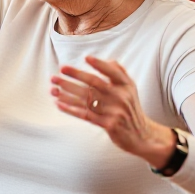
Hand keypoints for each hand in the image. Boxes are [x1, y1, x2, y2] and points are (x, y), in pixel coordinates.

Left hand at [51, 55, 175, 168]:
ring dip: (67, 92)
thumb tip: (107, 59)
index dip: (100, 64)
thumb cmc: (130, 108)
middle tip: (61, 68)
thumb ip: (119, 73)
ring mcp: (114, 111)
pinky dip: (70, 109)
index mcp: (126, 86)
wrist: (141, 135)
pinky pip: (85, 114)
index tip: (86, 58)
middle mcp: (121, 96)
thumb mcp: (130, 89)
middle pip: (95, 83)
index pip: (112, 71)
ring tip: (53, 87)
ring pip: (86, 98)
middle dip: (77, 74)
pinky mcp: (108, 124)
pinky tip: (58, 104)